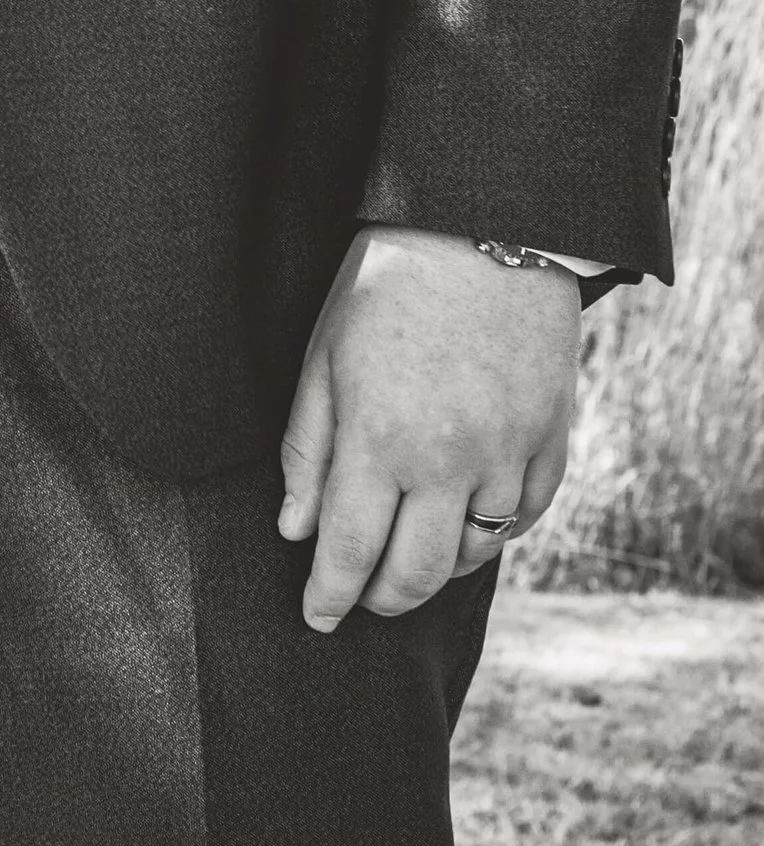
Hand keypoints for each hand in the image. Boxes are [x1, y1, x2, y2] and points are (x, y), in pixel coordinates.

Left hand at [278, 226, 579, 631]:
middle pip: (417, 572)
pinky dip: (493, 536)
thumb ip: (306, 448)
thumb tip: (294, 530)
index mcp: (381, 440)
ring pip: (474, 554)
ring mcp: (508, 456)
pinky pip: (524, 518)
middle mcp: (449, 462)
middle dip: (382, 598)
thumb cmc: (387, 284)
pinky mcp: (551, 441)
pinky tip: (466, 527)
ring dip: (437, 570)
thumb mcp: (324, 354)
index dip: (330, 596)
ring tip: (407, 562)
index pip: (350, 551)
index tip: (316, 618)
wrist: (485, 227)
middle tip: (360, 600)